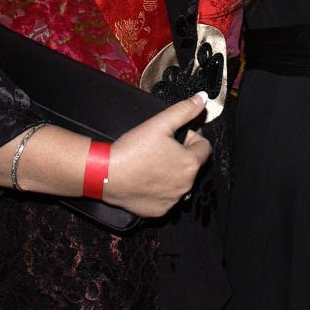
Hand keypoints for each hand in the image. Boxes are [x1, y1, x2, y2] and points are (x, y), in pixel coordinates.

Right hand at [103, 93, 210, 217]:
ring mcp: (173, 201)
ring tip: (152, 162)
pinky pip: (166, 197)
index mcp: (191, 164)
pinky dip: (160, 188)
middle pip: (192, 165)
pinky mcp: (159, 211)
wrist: (105, 173)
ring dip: (172, 172)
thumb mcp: (160, 123)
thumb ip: (184, 110)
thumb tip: (203, 98)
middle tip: (160, 146)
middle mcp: (186, 186)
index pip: (204, 147)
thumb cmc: (133, 148)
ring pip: (180, 182)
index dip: (191, 137)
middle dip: (181, 154)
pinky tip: (146, 178)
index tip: (174, 135)